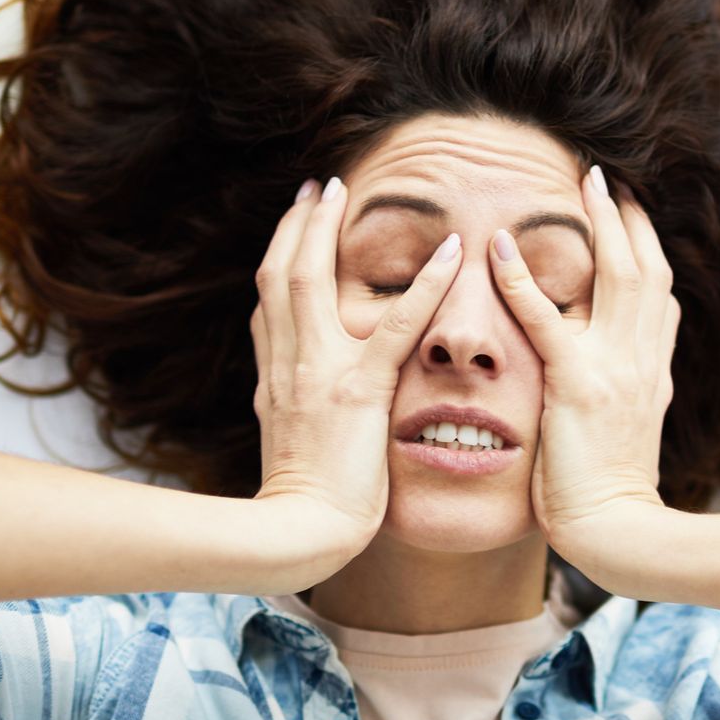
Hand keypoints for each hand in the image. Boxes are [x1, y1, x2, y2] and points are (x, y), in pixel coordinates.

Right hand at [250, 177, 459, 580]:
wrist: (298, 533)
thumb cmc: (304, 503)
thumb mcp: (291, 444)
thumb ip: (295, 409)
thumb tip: (300, 395)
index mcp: (275, 378)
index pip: (268, 303)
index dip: (280, 257)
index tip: (293, 225)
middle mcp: (288, 365)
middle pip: (278, 274)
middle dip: (295, 225)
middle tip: (315, 186)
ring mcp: (318, 373)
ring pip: (309, 281)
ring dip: (325, 230)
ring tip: (344, 192)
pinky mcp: (358, 392)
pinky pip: (395, 328)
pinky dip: (423, 287)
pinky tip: (451, 255)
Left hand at [489, 166, 677, 583]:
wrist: (618, 532)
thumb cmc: (610, 495)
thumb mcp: (625, 432)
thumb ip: (624, 394)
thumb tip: (618, 378)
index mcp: (652, 372)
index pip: (659, 295)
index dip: (646, 249)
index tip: (631, 214)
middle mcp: (643, 361)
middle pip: (648, 269)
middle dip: (631, 218)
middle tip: (608, 178)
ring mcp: (615, 370)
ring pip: (617, 275)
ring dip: (600, 223)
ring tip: (582, 184)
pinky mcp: (578, 386)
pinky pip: (547, 320)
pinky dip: (521, 278)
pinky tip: (497, 247)